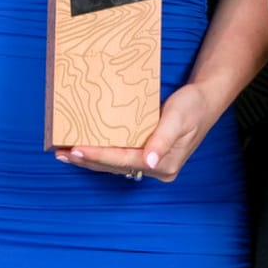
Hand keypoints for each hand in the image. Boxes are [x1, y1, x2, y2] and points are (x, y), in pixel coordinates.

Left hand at [58, 80, 217, 182]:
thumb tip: (149, 161)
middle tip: (61, 153)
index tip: (76, 150)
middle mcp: (156, 168)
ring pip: (114, 165)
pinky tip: (85, 148)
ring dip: (90, 160)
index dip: (99, 156)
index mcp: (164, 164)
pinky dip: (101, 153)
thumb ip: (163, 140)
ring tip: (65, 153)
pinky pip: (120, 157)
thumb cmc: (193, 106)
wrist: (206, 100)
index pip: (124, 161)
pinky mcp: (147, 154)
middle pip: (115, 166)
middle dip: (87, 161)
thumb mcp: (178, 118)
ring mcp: (151, 162)